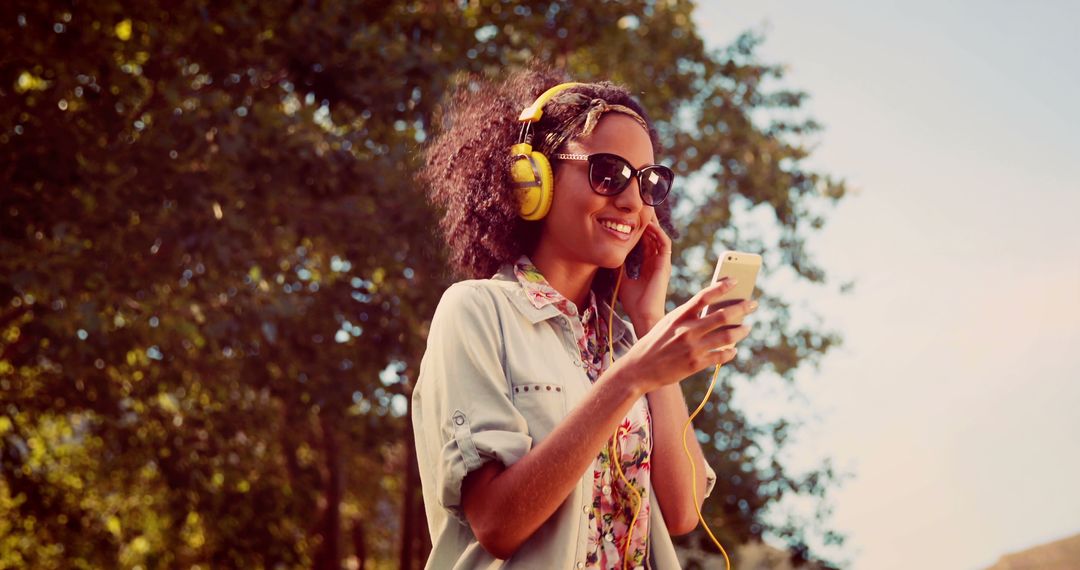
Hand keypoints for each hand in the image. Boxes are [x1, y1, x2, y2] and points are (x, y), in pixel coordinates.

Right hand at [610, 278, 757, 393]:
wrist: (639, 369)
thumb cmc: (654, 343)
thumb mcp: (667, 323)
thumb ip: (688, 317)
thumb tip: (714, 312)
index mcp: (679, 316)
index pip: (704, 296)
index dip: (721, 287)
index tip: (734, 280)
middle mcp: (687, 330)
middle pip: (723, 315)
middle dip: (742, 308)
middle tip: (753, 304)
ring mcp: (692, 348)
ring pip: (727, 337)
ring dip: (741, 331)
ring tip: (747, 328)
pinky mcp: (695, 364)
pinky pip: (721, 356)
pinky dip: (731, 352)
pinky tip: (733, 350)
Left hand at [617, 212, 671, 325]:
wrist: (641, 314)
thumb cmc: (631, 299)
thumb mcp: (620, 274)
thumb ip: (618, 261)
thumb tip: (606, 248)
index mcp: (646, 260)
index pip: (644, 237)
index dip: (637, 225)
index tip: (627, 213)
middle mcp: (656, 258)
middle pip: (652, 233)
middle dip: (645, 219)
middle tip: (637, 205)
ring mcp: (661, 261)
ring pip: (659, 235)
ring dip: (652, 222)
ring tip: (643, 209)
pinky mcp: (665, 264)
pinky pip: (664, 243)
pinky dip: (657, 233)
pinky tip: (649, 225)